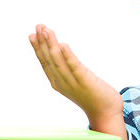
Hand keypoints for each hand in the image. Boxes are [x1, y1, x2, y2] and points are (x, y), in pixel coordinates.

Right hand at [29, 24, 126, 139]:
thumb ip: (71, 71)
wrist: (106, 113)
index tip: (32, 34)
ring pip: (58, 61)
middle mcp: (62, 83)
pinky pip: (74, 67)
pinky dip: (68, 56)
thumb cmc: (95, 97)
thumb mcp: (78, 82)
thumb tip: (66, 56)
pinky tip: (63, 45)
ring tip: (47, 31)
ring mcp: (73, 83)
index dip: (38, 48)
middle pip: (49, 59)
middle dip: (42, 42)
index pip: (45, 63)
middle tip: (39, 26)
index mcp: (58, 82)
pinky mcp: (85, 82)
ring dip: (52, 45)